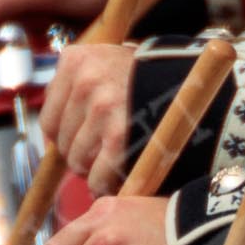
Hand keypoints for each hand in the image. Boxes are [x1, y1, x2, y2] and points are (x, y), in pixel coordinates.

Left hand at [38, 44, 135, 195]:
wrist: (195, 85)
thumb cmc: (147, 80)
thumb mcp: (107, 64)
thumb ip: (78, 86)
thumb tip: (49, 131)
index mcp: (75, 59)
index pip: (48, 118)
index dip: (66, 138)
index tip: (84, 145)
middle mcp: (84, 78)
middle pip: (61, 141)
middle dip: (80, 155)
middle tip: (102, 159)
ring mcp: (101, 105)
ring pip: (77, 160)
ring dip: (93, 171)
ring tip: (112, 167)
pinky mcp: (119, 133)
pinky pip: (98, 175)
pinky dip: (105, 185)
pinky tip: (115, 184)